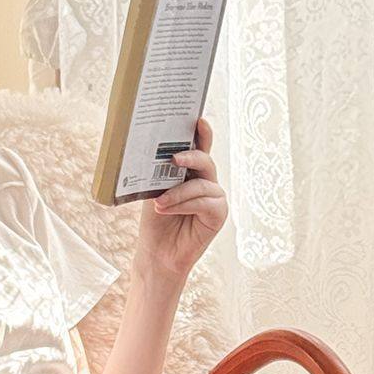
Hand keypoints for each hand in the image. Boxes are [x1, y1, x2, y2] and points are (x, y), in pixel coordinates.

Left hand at [135, 115, 226, 279]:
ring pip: (202, 184)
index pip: (199, 148)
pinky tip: (167, 209)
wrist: (158, 254)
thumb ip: (162, 173)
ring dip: (178, 192)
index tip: (198, 119)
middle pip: (205, 161)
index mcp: (191, 173)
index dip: (202, 134)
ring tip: (159, 203)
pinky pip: (205, 201)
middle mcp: (206, 182)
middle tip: (173, 158)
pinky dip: (185, 204)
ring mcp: (215, 198)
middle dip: (191, 156)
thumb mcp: (154, 191)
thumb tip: (159, 153)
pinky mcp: (219, 214)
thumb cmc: (156, 222)